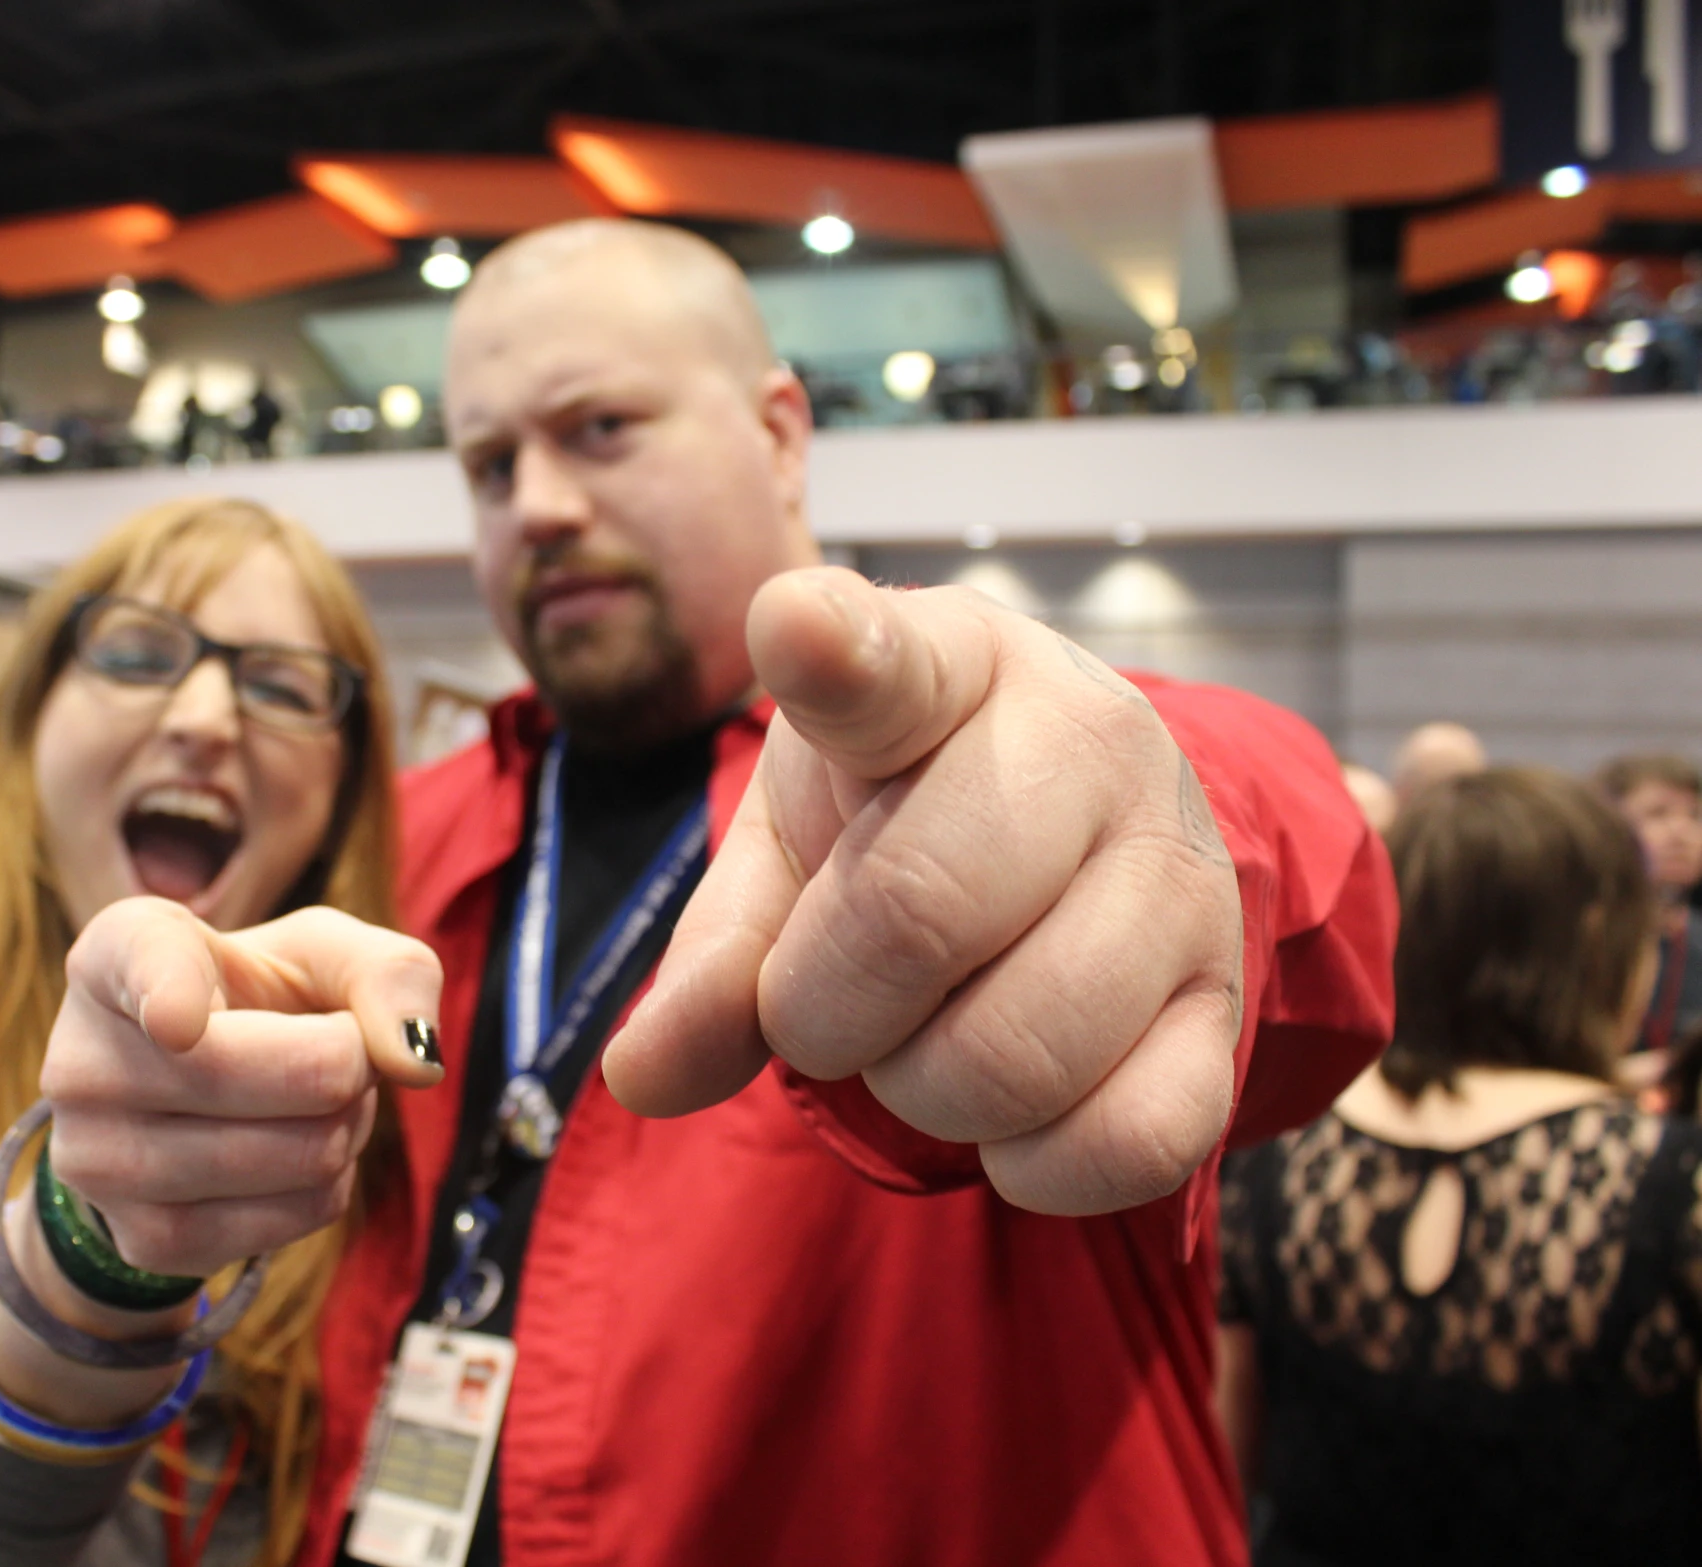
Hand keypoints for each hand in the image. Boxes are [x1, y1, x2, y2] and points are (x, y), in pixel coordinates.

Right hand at [40, 899, 443, 1279]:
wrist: (187, 1102)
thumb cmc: (258, 1003)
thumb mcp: (322, 955)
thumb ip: (388, 972)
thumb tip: (416, 1061)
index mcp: (117, 954)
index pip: (140, 967)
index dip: (168, 994)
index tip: (180, 1023)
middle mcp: (83, 1061)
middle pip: (288, 1074)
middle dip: (352, 1064)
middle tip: (341, 1050)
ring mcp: (99, 1162)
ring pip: (303, 1154)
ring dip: (347, 1126)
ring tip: (315, 1101)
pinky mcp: (143, 1240)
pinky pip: (295, 1219)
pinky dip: (328, 1185)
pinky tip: (291, 1152)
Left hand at [604, 567, 1243, 1215]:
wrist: (1091, 834)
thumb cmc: (907, 820)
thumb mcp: (792, 846)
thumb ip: (716, 951)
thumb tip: (641, 1075)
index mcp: (949, 670)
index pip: (887, 660)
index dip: (831, 651)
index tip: (791, 626)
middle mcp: (1089, 745)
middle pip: (915, 917)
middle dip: (824, 1011)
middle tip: (830, 1000)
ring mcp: (1180, 874)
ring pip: (1014, 1056)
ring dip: (922, 1092)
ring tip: (926, 1036)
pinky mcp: (1229, 1002)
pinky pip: (1126, 1142)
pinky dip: (1033, 1163)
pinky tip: (1015, 1107)